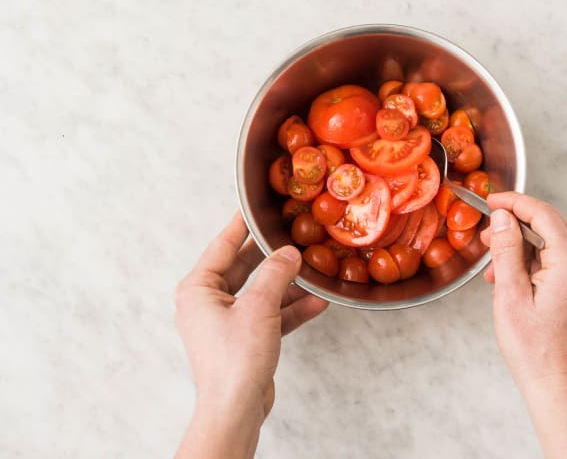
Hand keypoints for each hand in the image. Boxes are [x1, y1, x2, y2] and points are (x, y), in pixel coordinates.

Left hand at [174, 212, 327, 458]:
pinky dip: (291, 309)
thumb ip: (275, 274)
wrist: (236, 409)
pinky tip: (316, 302)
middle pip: (245, 268)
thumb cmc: (235, 361)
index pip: (223, 246)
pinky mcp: (245, 339)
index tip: (255, 207)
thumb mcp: (259, 307)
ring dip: (288, 286)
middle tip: (292, 236)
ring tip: (313, 270)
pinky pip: (270, 315)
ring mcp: (227, 322)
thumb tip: (289, 253)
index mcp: (198, 289)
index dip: (242, 225)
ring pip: (261, 293)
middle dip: (273, 257)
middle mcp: (208, 303)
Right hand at [480, 192, 566, 387]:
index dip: (514, 203)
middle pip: (549, 224)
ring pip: (550, 241)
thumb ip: (507, 250)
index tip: (491, 201)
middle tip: (486, 237)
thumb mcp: (510, 295)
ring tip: (494, 268)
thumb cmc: (533, 348)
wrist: (556, 382)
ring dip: (520, 246)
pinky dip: (531, 261)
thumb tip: (504, 217)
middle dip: (515, 226)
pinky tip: (509, 278)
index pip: (544, 214)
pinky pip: (555, 258)